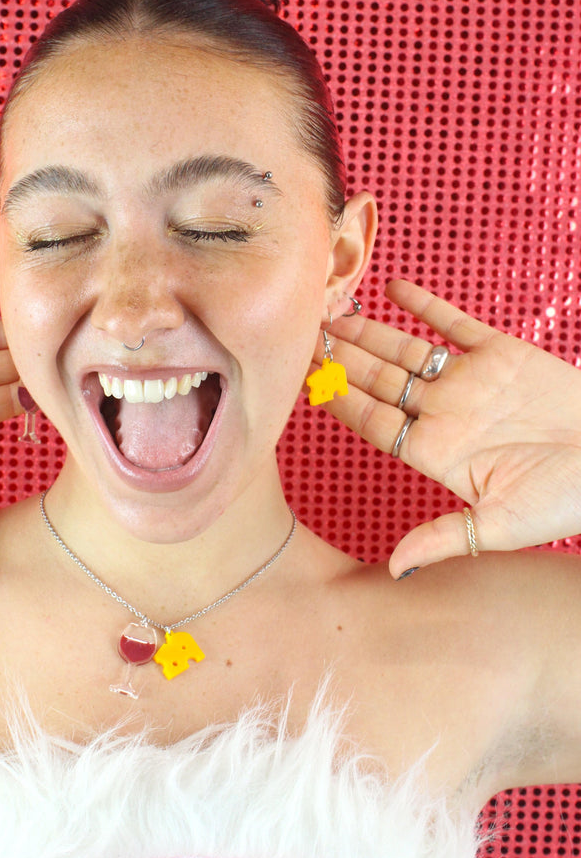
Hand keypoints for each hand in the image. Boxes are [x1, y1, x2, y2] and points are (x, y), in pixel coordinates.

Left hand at [324, 280, 580, 575]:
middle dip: (343, 362)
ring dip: (371, 332)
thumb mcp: (503, 525)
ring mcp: (470, 382)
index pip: (374, 422)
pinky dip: (425, 305)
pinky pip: (454, 324)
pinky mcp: (501, 354)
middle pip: (380, 382)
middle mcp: (445, 413)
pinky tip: (392, 287)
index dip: (341, 402)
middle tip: (303, 338)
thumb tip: (393, 570)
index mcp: (437, 451)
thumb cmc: (567, 499)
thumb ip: (443, 537)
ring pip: (407, 351)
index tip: (307, 384)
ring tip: (334, 315)